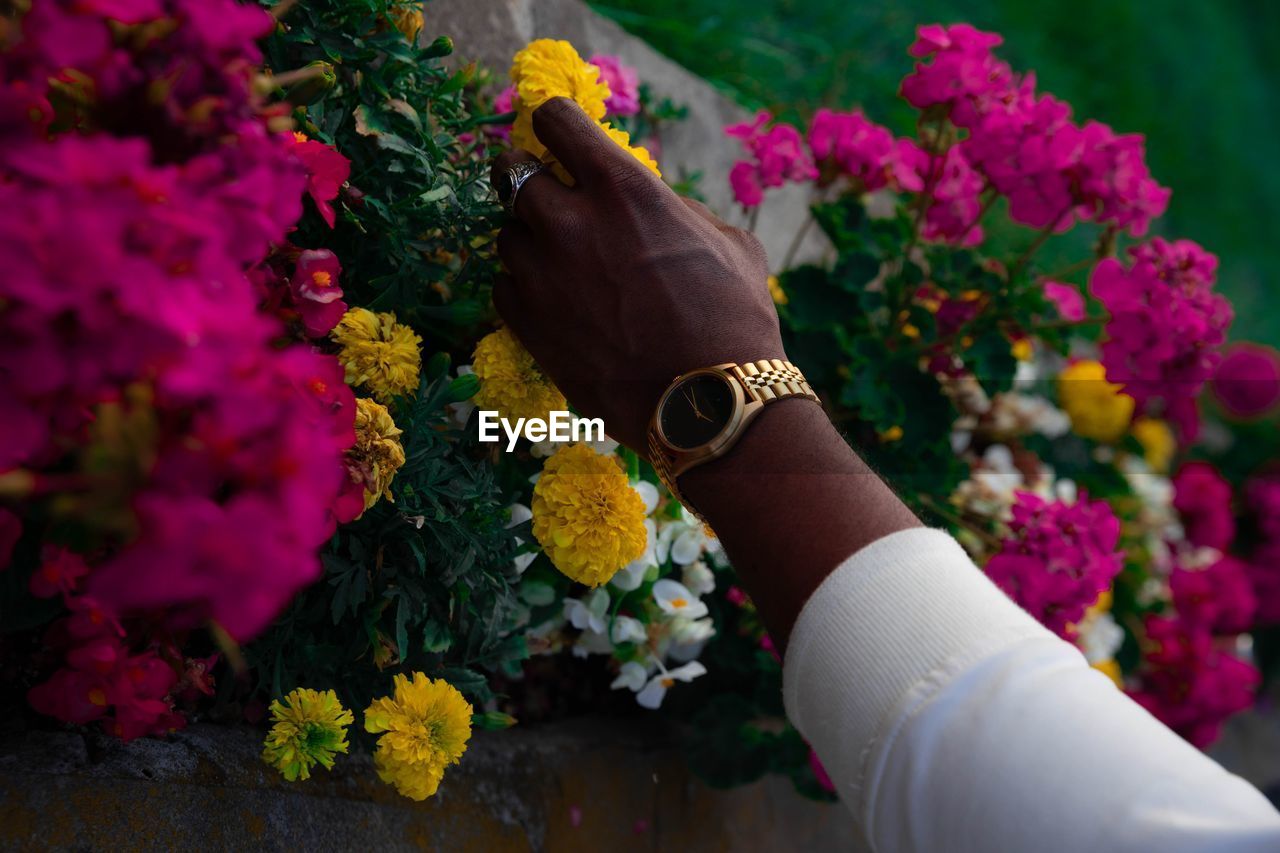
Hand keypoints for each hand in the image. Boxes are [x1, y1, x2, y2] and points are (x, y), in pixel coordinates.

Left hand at [490, 97, 782, 452]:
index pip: (556, 120)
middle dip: (526, 178)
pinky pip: (503, 286)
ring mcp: (541, 275)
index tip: (561, 137)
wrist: (709, 404)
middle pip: (512, 173)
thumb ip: (674, 209)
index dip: (557, 124)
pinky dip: (522, 287)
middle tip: (546, 195)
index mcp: (622, 187)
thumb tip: (650, 205)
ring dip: (529, 239)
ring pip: (506, 235)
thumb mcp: (726, 241)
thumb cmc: (734, 319)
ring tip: (560, 261)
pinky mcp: (527, 324)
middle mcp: (569, 222)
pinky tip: (553, 300)